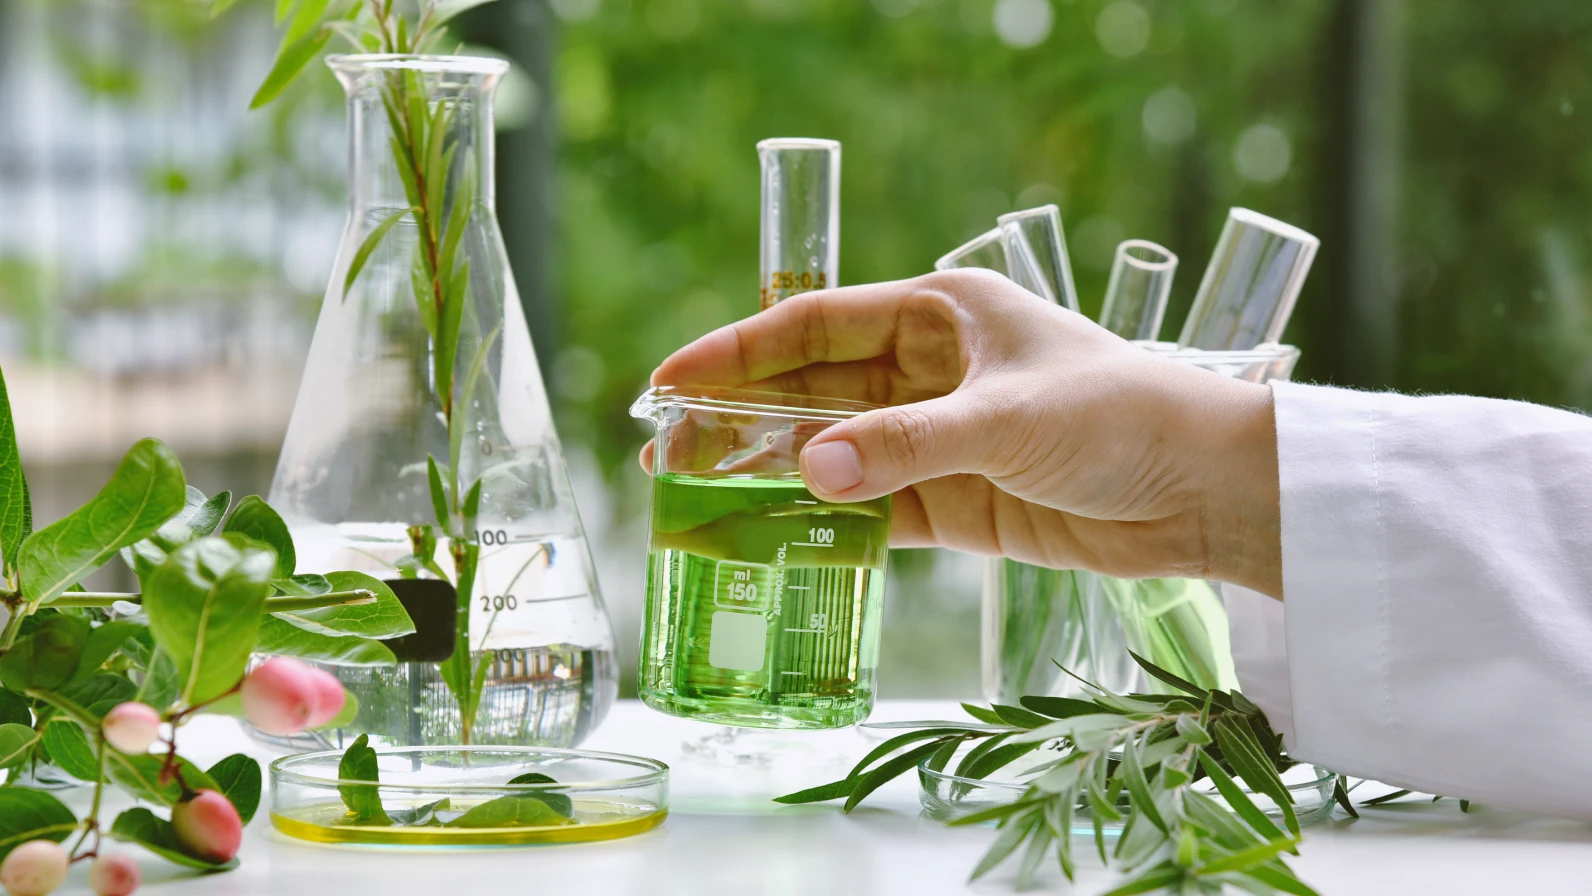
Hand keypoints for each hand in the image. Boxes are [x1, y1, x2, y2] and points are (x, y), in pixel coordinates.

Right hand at [648, 270, 1282, 596]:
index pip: (814, 326)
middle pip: (809, 392)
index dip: (736, 350)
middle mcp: (928, 370)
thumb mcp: (1007, 419)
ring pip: (831, 452)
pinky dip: (821, 523)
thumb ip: (907, 445)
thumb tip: (806, 472)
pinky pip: (868, 508)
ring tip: (692, 494)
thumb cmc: (1121, 416)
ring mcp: (937, 438)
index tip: (669, 378)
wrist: (1204, 492)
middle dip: (737, 418)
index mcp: (938, 314)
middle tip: (663, 448)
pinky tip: (766, 536)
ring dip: (769, 473)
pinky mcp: (954, 500)